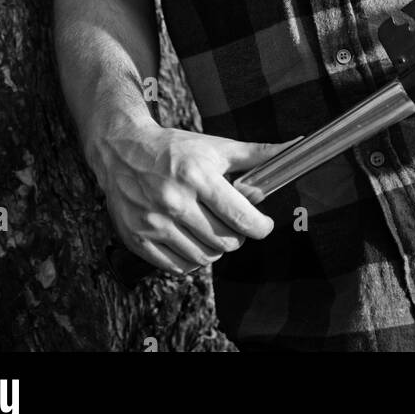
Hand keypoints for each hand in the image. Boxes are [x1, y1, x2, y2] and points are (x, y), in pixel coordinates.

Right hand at [91, 114, 286, 275]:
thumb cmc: (174, 148)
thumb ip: (256, 155)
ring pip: (203, 258)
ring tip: (211, 229)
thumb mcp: (215, 146)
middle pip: (224, 242)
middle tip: (235, 224)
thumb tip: (293, 149)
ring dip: (215, 249)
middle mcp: (174, 201)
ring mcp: (154, 223)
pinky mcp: (138, 239)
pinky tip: (191, 239)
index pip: (240, 217)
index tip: (263, 225)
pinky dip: (191, 260)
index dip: (260, 227)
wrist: (121, 150)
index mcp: (197, 176)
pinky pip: (178, 267)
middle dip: (238, 237)